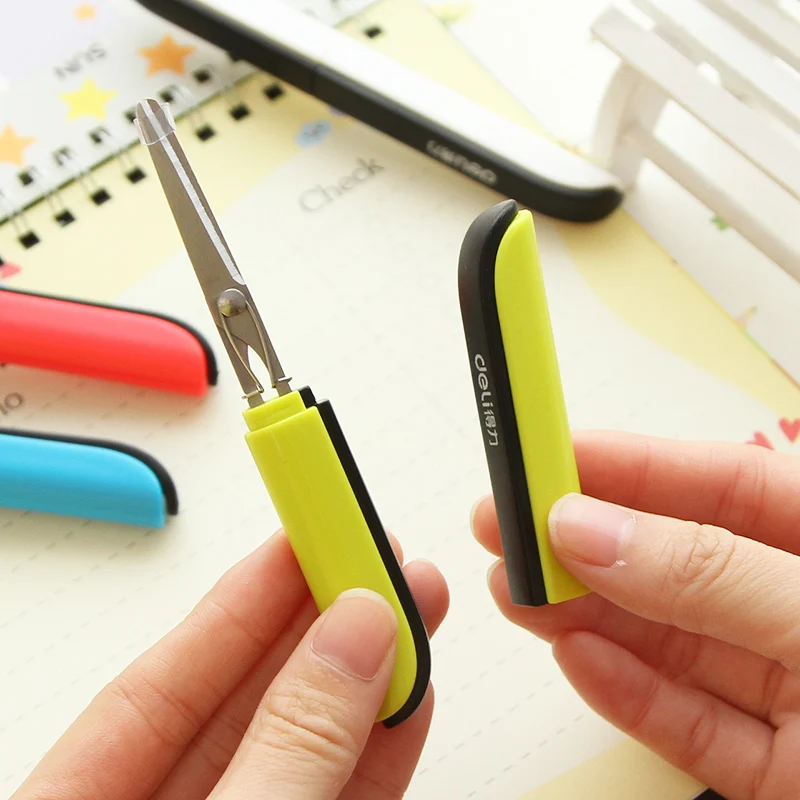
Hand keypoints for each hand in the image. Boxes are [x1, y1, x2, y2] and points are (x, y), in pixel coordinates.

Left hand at [13, 529, 447, 799]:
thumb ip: (288, 747)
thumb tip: (354, 632)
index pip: (163, 676)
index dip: (242, 596)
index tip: (302, 528)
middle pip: (242, 703)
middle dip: (320, 624)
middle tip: (377, 556)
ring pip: (301, 749)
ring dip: (366, 679)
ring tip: (417, 608)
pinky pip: (334, 799)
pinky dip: (377, 752)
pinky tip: (410, 697)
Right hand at [472, 431, 799, 799]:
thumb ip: (708, 574)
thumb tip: (591, 530)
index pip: (728, 485)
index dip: (633, 463)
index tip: (552, 455)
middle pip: (680, 560)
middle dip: (588, 542)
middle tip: (508, 527)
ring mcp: (795, 692)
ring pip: (671, 640)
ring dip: (585, 614)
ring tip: (516, 590)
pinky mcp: (778, 770)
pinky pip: (686, 720)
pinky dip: (625, 690)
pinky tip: (574, 656)